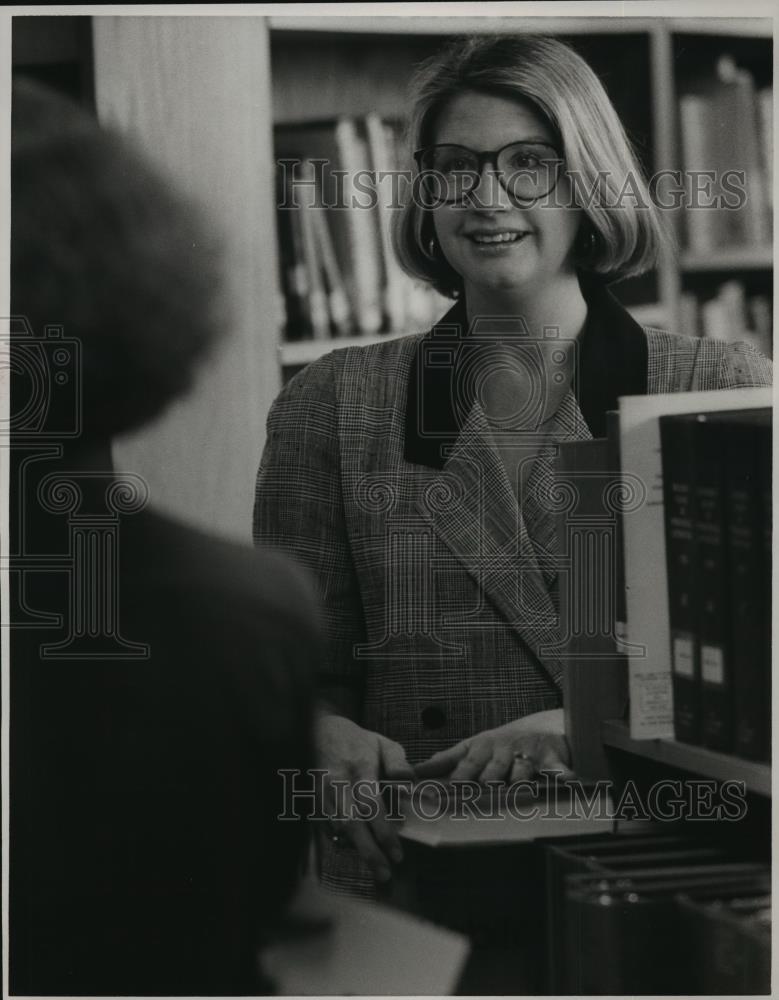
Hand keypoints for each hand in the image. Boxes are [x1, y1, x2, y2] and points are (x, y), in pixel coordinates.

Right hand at [315, 712, 412, 881]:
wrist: (318, 730)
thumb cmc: (356, 741)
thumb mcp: (382, 743)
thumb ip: (398, 763)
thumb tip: (410, 783)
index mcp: (359, 766)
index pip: (370, 804)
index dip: (383, 832)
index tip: (397, 854)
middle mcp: (336, 781)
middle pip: (351, 823)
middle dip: (368, 851)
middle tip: (385, 873)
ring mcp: (320, 792)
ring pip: (336, 828)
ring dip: (355, 849)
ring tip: (376, 866)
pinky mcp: (310, 801)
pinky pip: (325, 828)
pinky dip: (341, 841)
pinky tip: (356, 848)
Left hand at [413, 708, 572, 782]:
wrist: (543, 728)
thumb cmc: (502, 744)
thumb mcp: (473, 747)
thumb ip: (446, 760)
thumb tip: (417, 771)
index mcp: (480, 748)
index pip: (463, 764)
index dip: (452, 777)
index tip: (439, 789)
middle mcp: (502, 750)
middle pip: (491, 771)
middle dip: (484, 782)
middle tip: (475, 793)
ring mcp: (527, 753)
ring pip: (521, 771)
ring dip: (519, 780)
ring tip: (517, 789)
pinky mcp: (552, 757)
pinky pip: (558, 768)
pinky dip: (563, 774)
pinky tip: (567, 780)